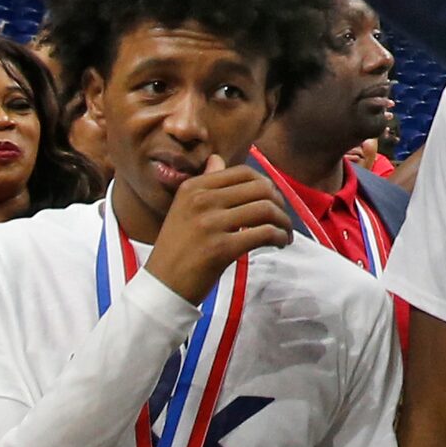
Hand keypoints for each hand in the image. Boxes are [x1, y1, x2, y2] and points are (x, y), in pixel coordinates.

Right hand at [143, 155, 293, 304]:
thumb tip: (217, 159)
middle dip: (279, 202)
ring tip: (284, 233)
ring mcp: (210, 224)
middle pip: (260, 188)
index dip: (266, 184)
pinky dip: (279, 236)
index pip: (243, 172)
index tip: (273, 199)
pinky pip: (264, 233)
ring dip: (283, 221)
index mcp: (193, 187)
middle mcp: (201, 200)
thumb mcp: (183, 209)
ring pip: (266, 209)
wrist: (161, 287)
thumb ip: (205, 184)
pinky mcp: (220, 248)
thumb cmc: (177, 250)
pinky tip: (279, 243)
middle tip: (282, 218)